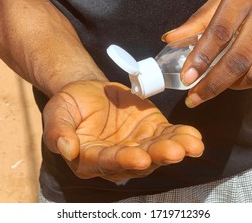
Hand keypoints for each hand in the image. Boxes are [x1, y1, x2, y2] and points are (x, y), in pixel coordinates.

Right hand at [42, 81, 203, 182]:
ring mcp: (136, 145)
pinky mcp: (151, 131)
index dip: (123, 160)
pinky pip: (167, 135)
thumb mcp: (57, 112)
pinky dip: (181, 136)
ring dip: (175, 148)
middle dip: (157, 156)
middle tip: (174, 152)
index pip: (107, 161)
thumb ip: (59, 131)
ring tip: (192, 145)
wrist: (89, 90)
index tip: (140, 158)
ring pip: (157, 150)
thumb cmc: (70, 103)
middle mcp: (116, 158)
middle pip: (138, 160)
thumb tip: (67, 150)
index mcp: (90, 157)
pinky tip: (194, 137)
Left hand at [162, 0, 251, 107]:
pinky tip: (242, 77)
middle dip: (212, 84)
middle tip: (194, 98)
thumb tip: (169, 39)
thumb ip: (198, 19)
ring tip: (218, 82)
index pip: (220, 32)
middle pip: (239, 59)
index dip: (201, 58)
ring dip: (233, 86)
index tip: (186, 78)